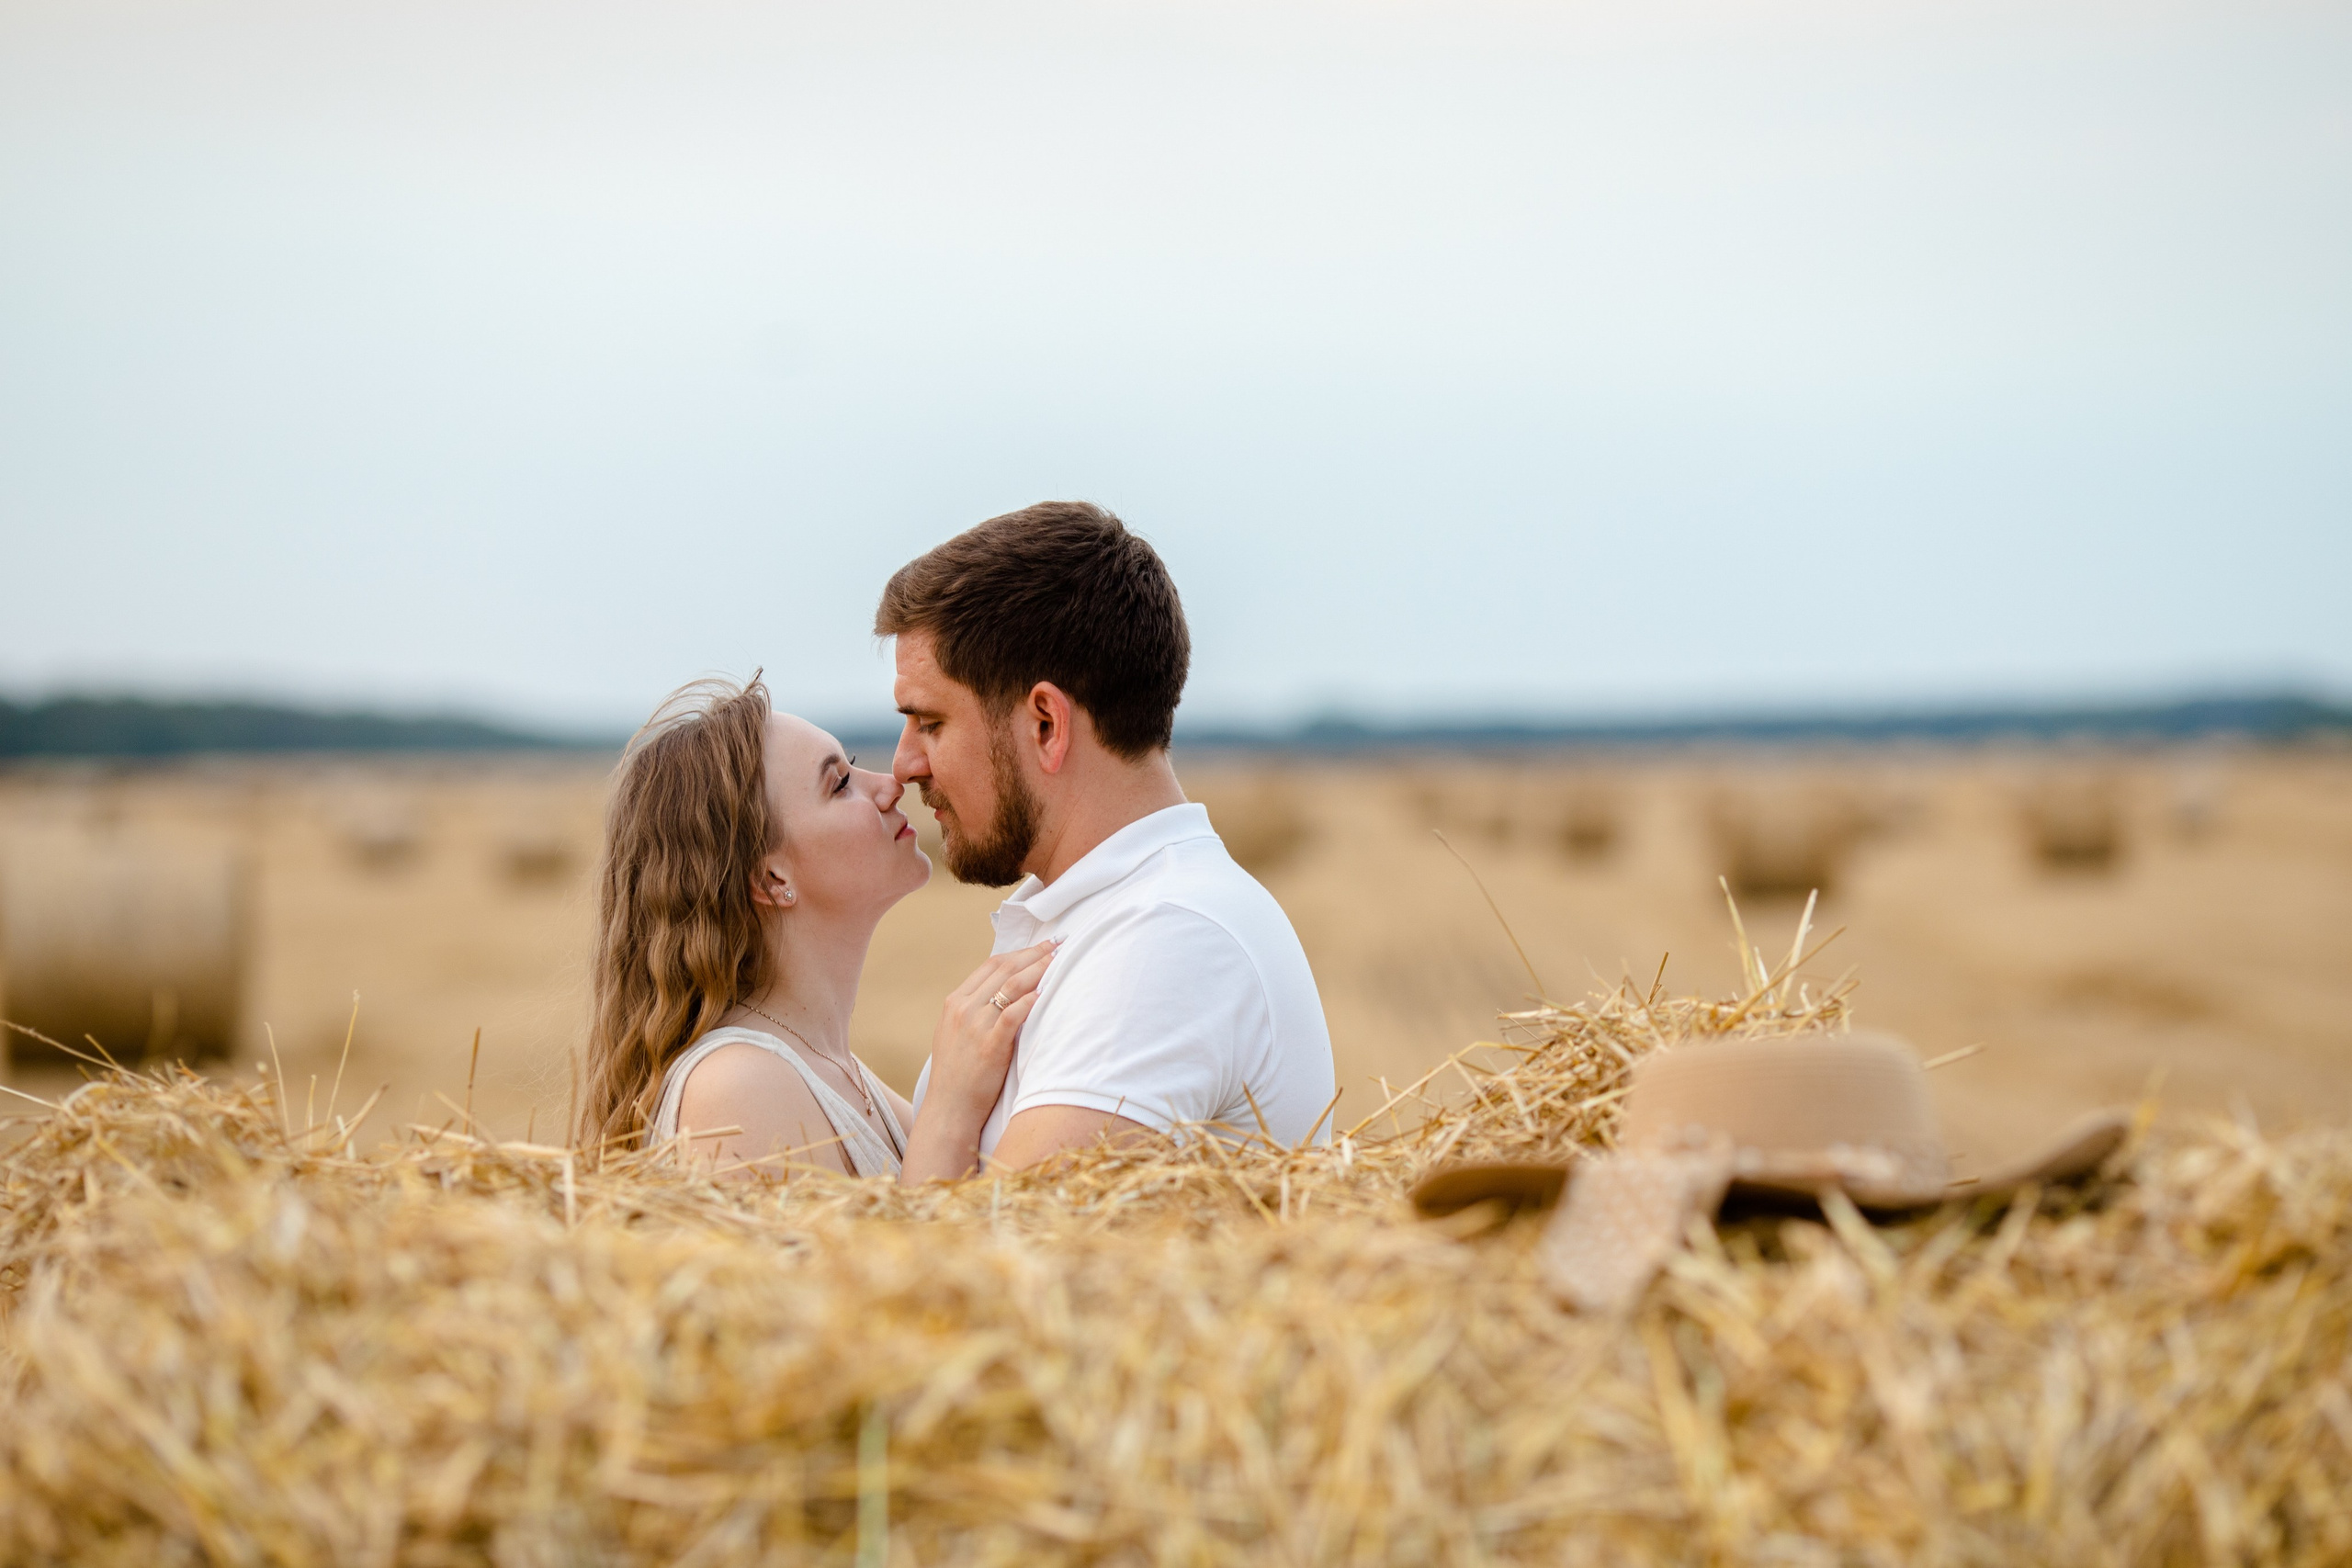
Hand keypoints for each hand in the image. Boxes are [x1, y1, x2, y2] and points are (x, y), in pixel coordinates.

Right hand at [926, 941, 1053, 1123]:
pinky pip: (1013, 1015)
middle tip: (1059, 944)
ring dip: (1039, 969)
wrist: (949, 1109)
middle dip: (1035, 953)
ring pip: (1011, 986)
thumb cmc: (957, 1075)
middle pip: (1004, 969)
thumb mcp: (956, 1034)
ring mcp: (975, 1026)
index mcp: (955, 1002)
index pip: (991, 964)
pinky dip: (1031, 1000)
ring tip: (1060, 961)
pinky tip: (1046, 992)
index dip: (1020, 952)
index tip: (1042, 946)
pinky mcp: (989, 1046)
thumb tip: (1002, 994)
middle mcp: (963, 1008)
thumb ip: (973, 1011)